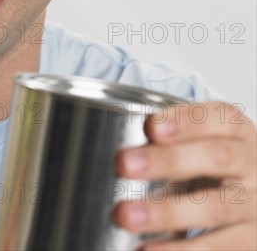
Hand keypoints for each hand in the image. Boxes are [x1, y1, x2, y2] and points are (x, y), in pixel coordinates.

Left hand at [114, 101, 255, 249]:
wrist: (253, 198)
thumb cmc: (212, 165)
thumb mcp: (198, 145)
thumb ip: (166, 143)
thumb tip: (114, 152)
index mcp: (237, 132)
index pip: (219, 118)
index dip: (186, 121)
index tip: (151, 127)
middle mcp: (252, 165)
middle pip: (217, 157)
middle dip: (168, 160)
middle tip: (124, 164)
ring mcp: (255, 205)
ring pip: (216, 206)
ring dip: (166, 212)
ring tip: (125, 215)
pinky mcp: (253, 243)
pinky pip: (222, 248)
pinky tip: (149, 250)